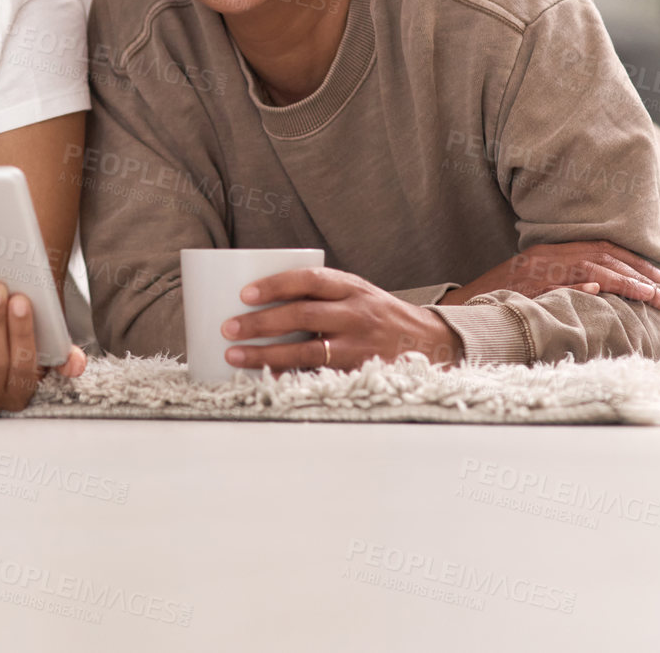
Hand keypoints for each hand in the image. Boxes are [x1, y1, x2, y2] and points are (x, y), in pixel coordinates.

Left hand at [220, 266, 462, 371]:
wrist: (429, 341)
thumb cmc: (377, 314)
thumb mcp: (356, 292)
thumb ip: (320, 293)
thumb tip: (259, 297)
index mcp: (351, 287)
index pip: (310, 279)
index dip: (276, 284)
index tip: (244, 293)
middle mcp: (356, 314)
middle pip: (303, 316)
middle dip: (262, 323)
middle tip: (229, 328)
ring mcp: (359, 345)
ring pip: (307, 351)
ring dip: (267, 355)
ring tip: (235, 356)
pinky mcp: (359, 371)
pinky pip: (318, 375)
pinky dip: (290, 378)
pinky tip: (265, 379)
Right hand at [440, 241, 659, 309]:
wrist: (464, 308)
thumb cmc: (503, 297)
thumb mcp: (536, 280)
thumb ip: (565, 278)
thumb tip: (601, 288)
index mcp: (550, 251)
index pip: (599, 248)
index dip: (632, 259)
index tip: (658, 275)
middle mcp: (546, 257)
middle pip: (600, 258)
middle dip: (637, 273)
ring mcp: (536, 274)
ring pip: (588, 270)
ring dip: (622, 282)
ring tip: (648, 296)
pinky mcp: (527, 290)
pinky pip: (556, 287)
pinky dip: (577, 286)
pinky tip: (599, 291)